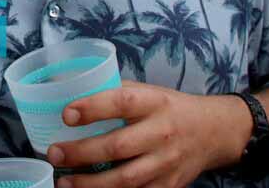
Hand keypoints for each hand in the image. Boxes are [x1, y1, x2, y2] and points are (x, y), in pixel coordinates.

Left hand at [46, 81, 249, 187]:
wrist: (213, 132)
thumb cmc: (170, 108)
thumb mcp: (149, 91)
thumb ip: (116, 92)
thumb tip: (72, 90)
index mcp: (154, 102)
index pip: (122, 102)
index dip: (93, 108)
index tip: (66, 115)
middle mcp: (162, 133)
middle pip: (118, 146)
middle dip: (81, 153)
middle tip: (54, 154)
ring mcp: (166, 163)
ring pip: (126, 179)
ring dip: (91, 184)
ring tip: (64, 183)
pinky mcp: (169, 186)